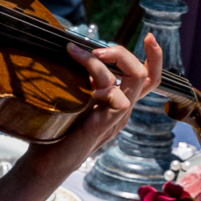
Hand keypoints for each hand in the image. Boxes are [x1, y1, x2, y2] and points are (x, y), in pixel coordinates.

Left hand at [34, 30, 164, 183]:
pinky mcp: (104, 125)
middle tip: (96, 49)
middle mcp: (123, 109)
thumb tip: (75, 50)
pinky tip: (84, 83)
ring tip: (76, 53)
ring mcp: (116, 118)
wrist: (46, 164)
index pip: (147, 79)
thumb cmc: (57, 131)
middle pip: (144, 75)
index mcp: (119, 103)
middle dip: (123, 53)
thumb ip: (84, 81)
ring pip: (133, 80)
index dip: (154, 57)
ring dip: (103, 61)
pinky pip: (118, 99)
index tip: (148, 36)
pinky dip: (102, 82)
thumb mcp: (75, 98)